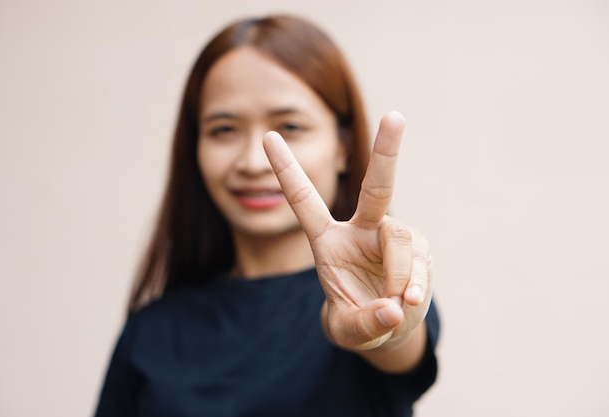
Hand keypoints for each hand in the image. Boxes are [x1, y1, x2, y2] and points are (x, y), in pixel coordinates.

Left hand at [263, 111, 431, 350]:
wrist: (390, 326)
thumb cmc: (359, 321)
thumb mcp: (348, 330)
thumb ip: (362, 324)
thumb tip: (392, 308)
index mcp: (328, 241)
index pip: (304, 201)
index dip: (287, 170)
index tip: (270, 136)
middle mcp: (362, 230)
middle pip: (376, 188)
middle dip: (386, 152)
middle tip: (396, 117)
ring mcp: (393, 237)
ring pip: (399, 238)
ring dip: (398, 272)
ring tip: (399, 302)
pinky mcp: (419, 250)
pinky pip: (418, 260)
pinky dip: (415, 282)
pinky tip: (409, 300)